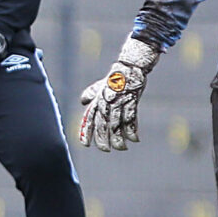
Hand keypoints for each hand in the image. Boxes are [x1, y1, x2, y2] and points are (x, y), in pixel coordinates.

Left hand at [76, 36, 159, 152]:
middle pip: (102, 125)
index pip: (89, 119)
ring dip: (119, 139)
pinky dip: (132, 131)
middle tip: (105, 150)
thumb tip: (83, 101)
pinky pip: (131, 120)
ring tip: (121, 148)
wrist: (129, 66)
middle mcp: (106, 102)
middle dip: (103, 140)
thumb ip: (91, 94)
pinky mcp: (131, 102)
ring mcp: (118, 102)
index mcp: (97, 100)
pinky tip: (134, 140)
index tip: (85, 145)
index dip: (86, 132)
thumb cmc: (114, 77)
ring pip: (116, 125)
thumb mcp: (100, 85)